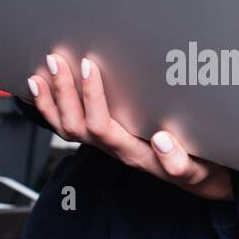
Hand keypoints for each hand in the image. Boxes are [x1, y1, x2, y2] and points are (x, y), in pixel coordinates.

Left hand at [26, 53, 234, 202]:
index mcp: (133, 152)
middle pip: (77, 125)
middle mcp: (114, 149)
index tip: (88, 67)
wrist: (196, 178)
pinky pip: (67, 127)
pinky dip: (49, 109)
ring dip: (51, 100)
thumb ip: (180, 162)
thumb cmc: (197, 166)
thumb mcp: (197, 168)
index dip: (91, 97)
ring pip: (66, 128)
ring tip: (40, 73)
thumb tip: (161, 141)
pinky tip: (40, 90)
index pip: (102, 126)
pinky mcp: (103, 138)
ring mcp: (105, 145)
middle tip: (58, 61)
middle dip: (64, 92)